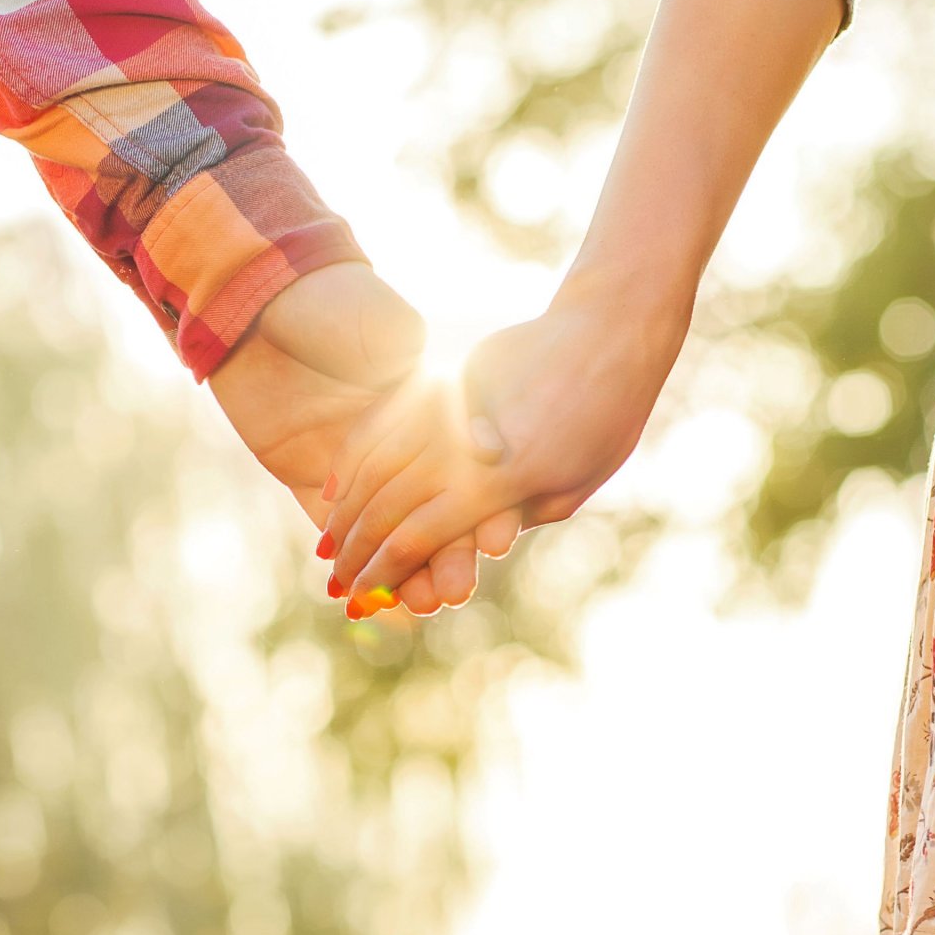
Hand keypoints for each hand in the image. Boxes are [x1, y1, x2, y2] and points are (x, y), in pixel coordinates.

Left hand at [208, 262, 513, 614]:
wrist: (259, 298)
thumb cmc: (331, 303)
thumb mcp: (386, 330)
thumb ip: (439, 395)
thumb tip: (482, 440)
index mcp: (429, 406)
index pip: (463, 467)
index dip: (482, 505)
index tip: (499, 541)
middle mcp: (399, 441)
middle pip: (432, 508)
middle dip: (447, 552)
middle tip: (457, 590)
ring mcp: (356, 464)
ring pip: (390, 528)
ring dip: (409, 570)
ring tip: (423, 604)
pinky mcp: (312, 479)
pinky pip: (340, 531)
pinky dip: (361, 564)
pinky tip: (378, 601)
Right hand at [322, 269, 692, 604]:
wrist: (606, 333)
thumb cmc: (606, 419)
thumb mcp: (570, 488)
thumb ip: (514, 515)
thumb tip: (477, 543)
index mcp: (499, 485)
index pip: (416, 539)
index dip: (381, 574)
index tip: (359, 601)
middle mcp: (462, 447)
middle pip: (385, 508)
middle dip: (353, 553)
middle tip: (332, 586)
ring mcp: (447, 409)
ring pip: (374, 465)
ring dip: (344, 511)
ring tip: (327, 543)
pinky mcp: (444, 381)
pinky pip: (384, 422)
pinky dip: (355, 457)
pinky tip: (336, 485)